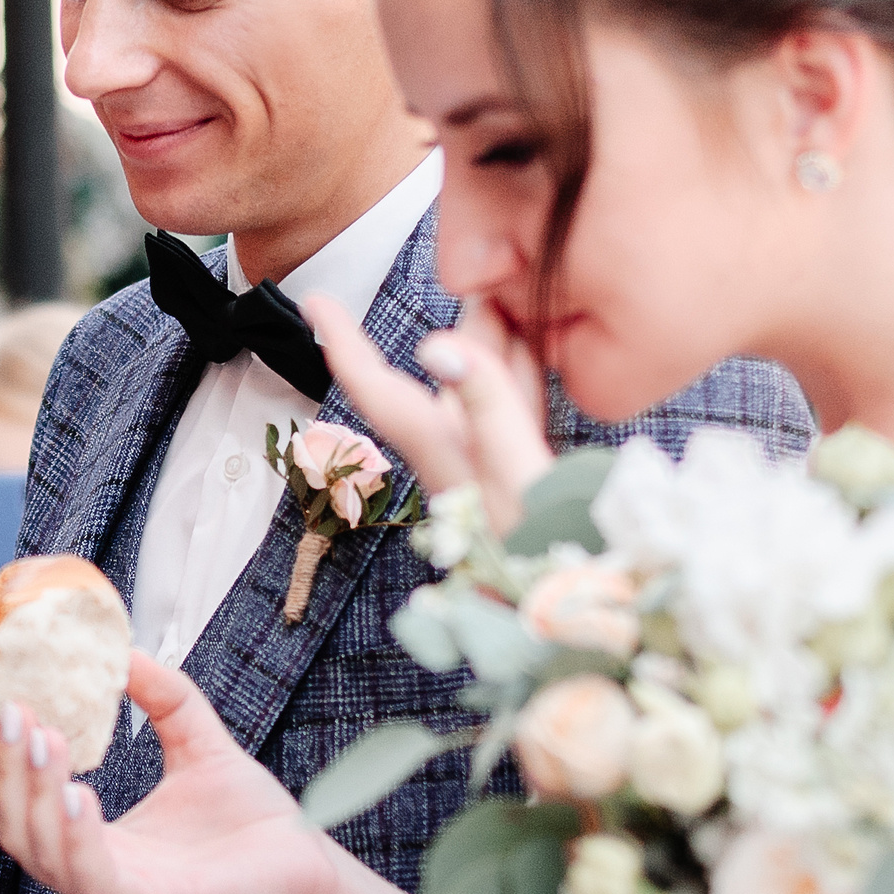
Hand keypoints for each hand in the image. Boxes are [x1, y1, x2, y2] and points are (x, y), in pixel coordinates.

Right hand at [0, 653, 346, 893]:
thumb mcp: (198, 741)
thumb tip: (125, 650)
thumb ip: (163, 697)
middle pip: (15, 827)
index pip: (21, 804)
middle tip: (9, 713)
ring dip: (33, 793)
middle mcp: (90, 871)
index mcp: (93, 839)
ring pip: (39, 851)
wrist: (305, 861)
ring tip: (44, 738)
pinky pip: (89, 876)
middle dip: (3, 770)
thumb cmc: (253, 817)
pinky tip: (78, 791)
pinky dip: (73, 835)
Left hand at [305, 294, 551, 533]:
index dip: (346, 345)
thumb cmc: (545, 546)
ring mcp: (486, 471)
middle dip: (448, 327)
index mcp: (443, 455)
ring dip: (487, 344)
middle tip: (458, 274)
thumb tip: (437, 345)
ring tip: (497, 295)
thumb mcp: (518, 473)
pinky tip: (533, 350)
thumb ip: (486, 405)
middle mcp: (454, 459)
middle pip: (436, 381)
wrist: (578, 618)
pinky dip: (520, 377)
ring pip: (478, 391)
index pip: (380, 391)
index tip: (315, 303)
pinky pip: (514, 413)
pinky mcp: (519, 482)